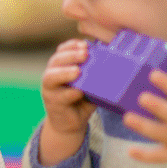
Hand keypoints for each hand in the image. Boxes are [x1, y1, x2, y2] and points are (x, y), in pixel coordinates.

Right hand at [39, 39, 96, 163]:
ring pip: (51, 77)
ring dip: (64, 73)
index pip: (62, 50)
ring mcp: (50, 90)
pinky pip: (60, 96)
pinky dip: (70, 93)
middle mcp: (52, 75)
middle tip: (85, 54)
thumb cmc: (82, 99)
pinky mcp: (53, 104)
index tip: (85, 44)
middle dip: (70, 55)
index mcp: (61, 66)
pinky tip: (78, 92)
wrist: (71, 123)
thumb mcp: (89, 83)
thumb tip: (116, 57)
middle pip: (55, 60)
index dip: (72, 45)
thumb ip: (95, 71)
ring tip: (77, 72)